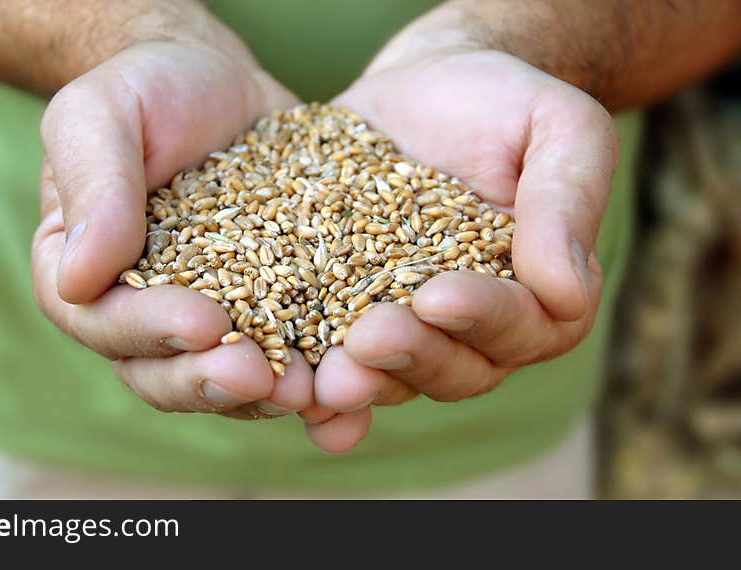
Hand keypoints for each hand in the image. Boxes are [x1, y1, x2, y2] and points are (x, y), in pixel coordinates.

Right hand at [32, 39, 314, 419]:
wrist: (213, 82)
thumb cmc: (143, 90)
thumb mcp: (99, 116)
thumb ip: (91, 188)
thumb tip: (78, 279)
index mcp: (86, 278)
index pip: (105, 323)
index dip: (152, 331)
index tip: (206, 323)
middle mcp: (142, 313)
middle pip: (164, 371)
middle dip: (212, 382)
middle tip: (261, 379)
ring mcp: (208, 317)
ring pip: (226, 378)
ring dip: (265, 394)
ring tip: (310, 389)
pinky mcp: (268, 307)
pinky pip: (285, 350)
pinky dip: (313, 370)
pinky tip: (349, 380)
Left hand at [304, 48, 617, 450]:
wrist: (426, 87)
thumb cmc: (504, 103)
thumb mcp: (558, 128)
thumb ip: (567, 201)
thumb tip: (569, 294)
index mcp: (540, 293)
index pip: (521, 321)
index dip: (481, 315)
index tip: (437, 297)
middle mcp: (477, 328)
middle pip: (456, 367)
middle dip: (412, 355)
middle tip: (367, 341)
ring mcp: (412, 328)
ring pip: (395, 375)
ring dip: (363, 383)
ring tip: (324, 382)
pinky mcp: (350, 314)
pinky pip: (339, 360)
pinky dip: (323, 393)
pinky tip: (294, 401)